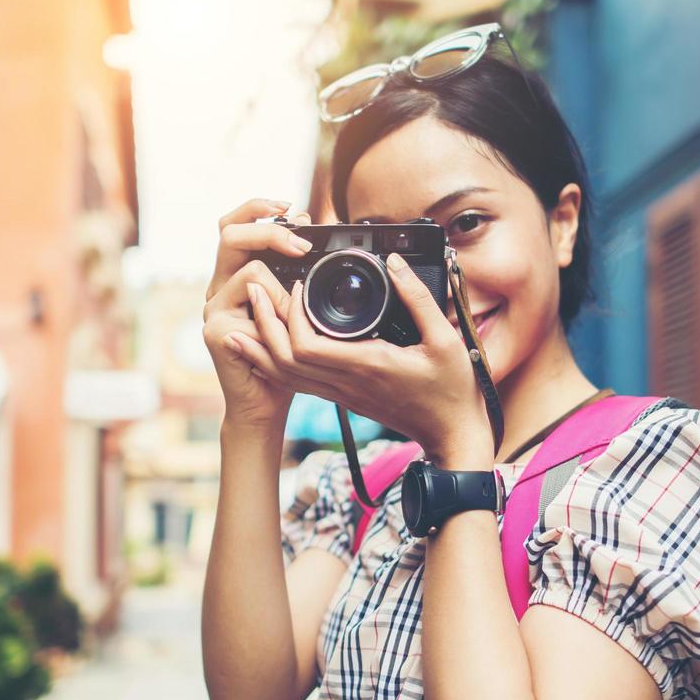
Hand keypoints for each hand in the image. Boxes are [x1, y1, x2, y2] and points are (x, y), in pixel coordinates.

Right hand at [201, 199, 312, 432]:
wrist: (266, 403)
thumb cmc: (284, 359)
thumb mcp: (294, 308)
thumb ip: (292, 272)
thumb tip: (305, 223)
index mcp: (233, 278)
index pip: (233, 225)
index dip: (258, 210)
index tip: (293, 210)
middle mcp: (217, 288)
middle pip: (229, 232)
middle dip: (270, 231)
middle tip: (302, 242)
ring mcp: (212, 308)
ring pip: (251, 268)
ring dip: (283, 289)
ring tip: (293, 316)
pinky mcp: (216, 329)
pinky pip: (254, 304)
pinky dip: (279, 314)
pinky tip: (283, 332)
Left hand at [232, 252, 493, 463]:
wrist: (451, 435)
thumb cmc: (451, 390)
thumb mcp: (445, 339)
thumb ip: (419, 298)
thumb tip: (395, 263)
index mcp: (367, 365)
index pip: (306, 347)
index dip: (290, 316)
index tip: (298, 286)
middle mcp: (347, 383)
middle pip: (283, 360)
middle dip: (263, 323)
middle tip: (255, 288)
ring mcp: (342, 395)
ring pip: (285, 375)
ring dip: (261, 344)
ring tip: (248, 313)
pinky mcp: (344, 398)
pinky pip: (299, 382)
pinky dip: (277, 361)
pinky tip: (268, 344)